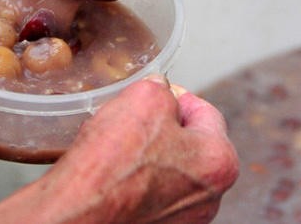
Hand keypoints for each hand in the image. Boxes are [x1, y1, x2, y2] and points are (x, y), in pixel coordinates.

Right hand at [0, 76, 238, 223]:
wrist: (81, 212)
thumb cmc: (114, 163)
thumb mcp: (145, 98)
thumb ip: (161, 89)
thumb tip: (158, 90)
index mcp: (220, 162)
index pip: (204, 112)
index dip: (175, 96)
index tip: (158, 93)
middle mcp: (209, 198)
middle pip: (188, 145)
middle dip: (162, 128)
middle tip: (134, 120)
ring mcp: (183, 219)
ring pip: (168, 171)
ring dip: (148, 157)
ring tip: (119, 148)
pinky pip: (149, 195)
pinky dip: (135, 182)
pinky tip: (114, 173)